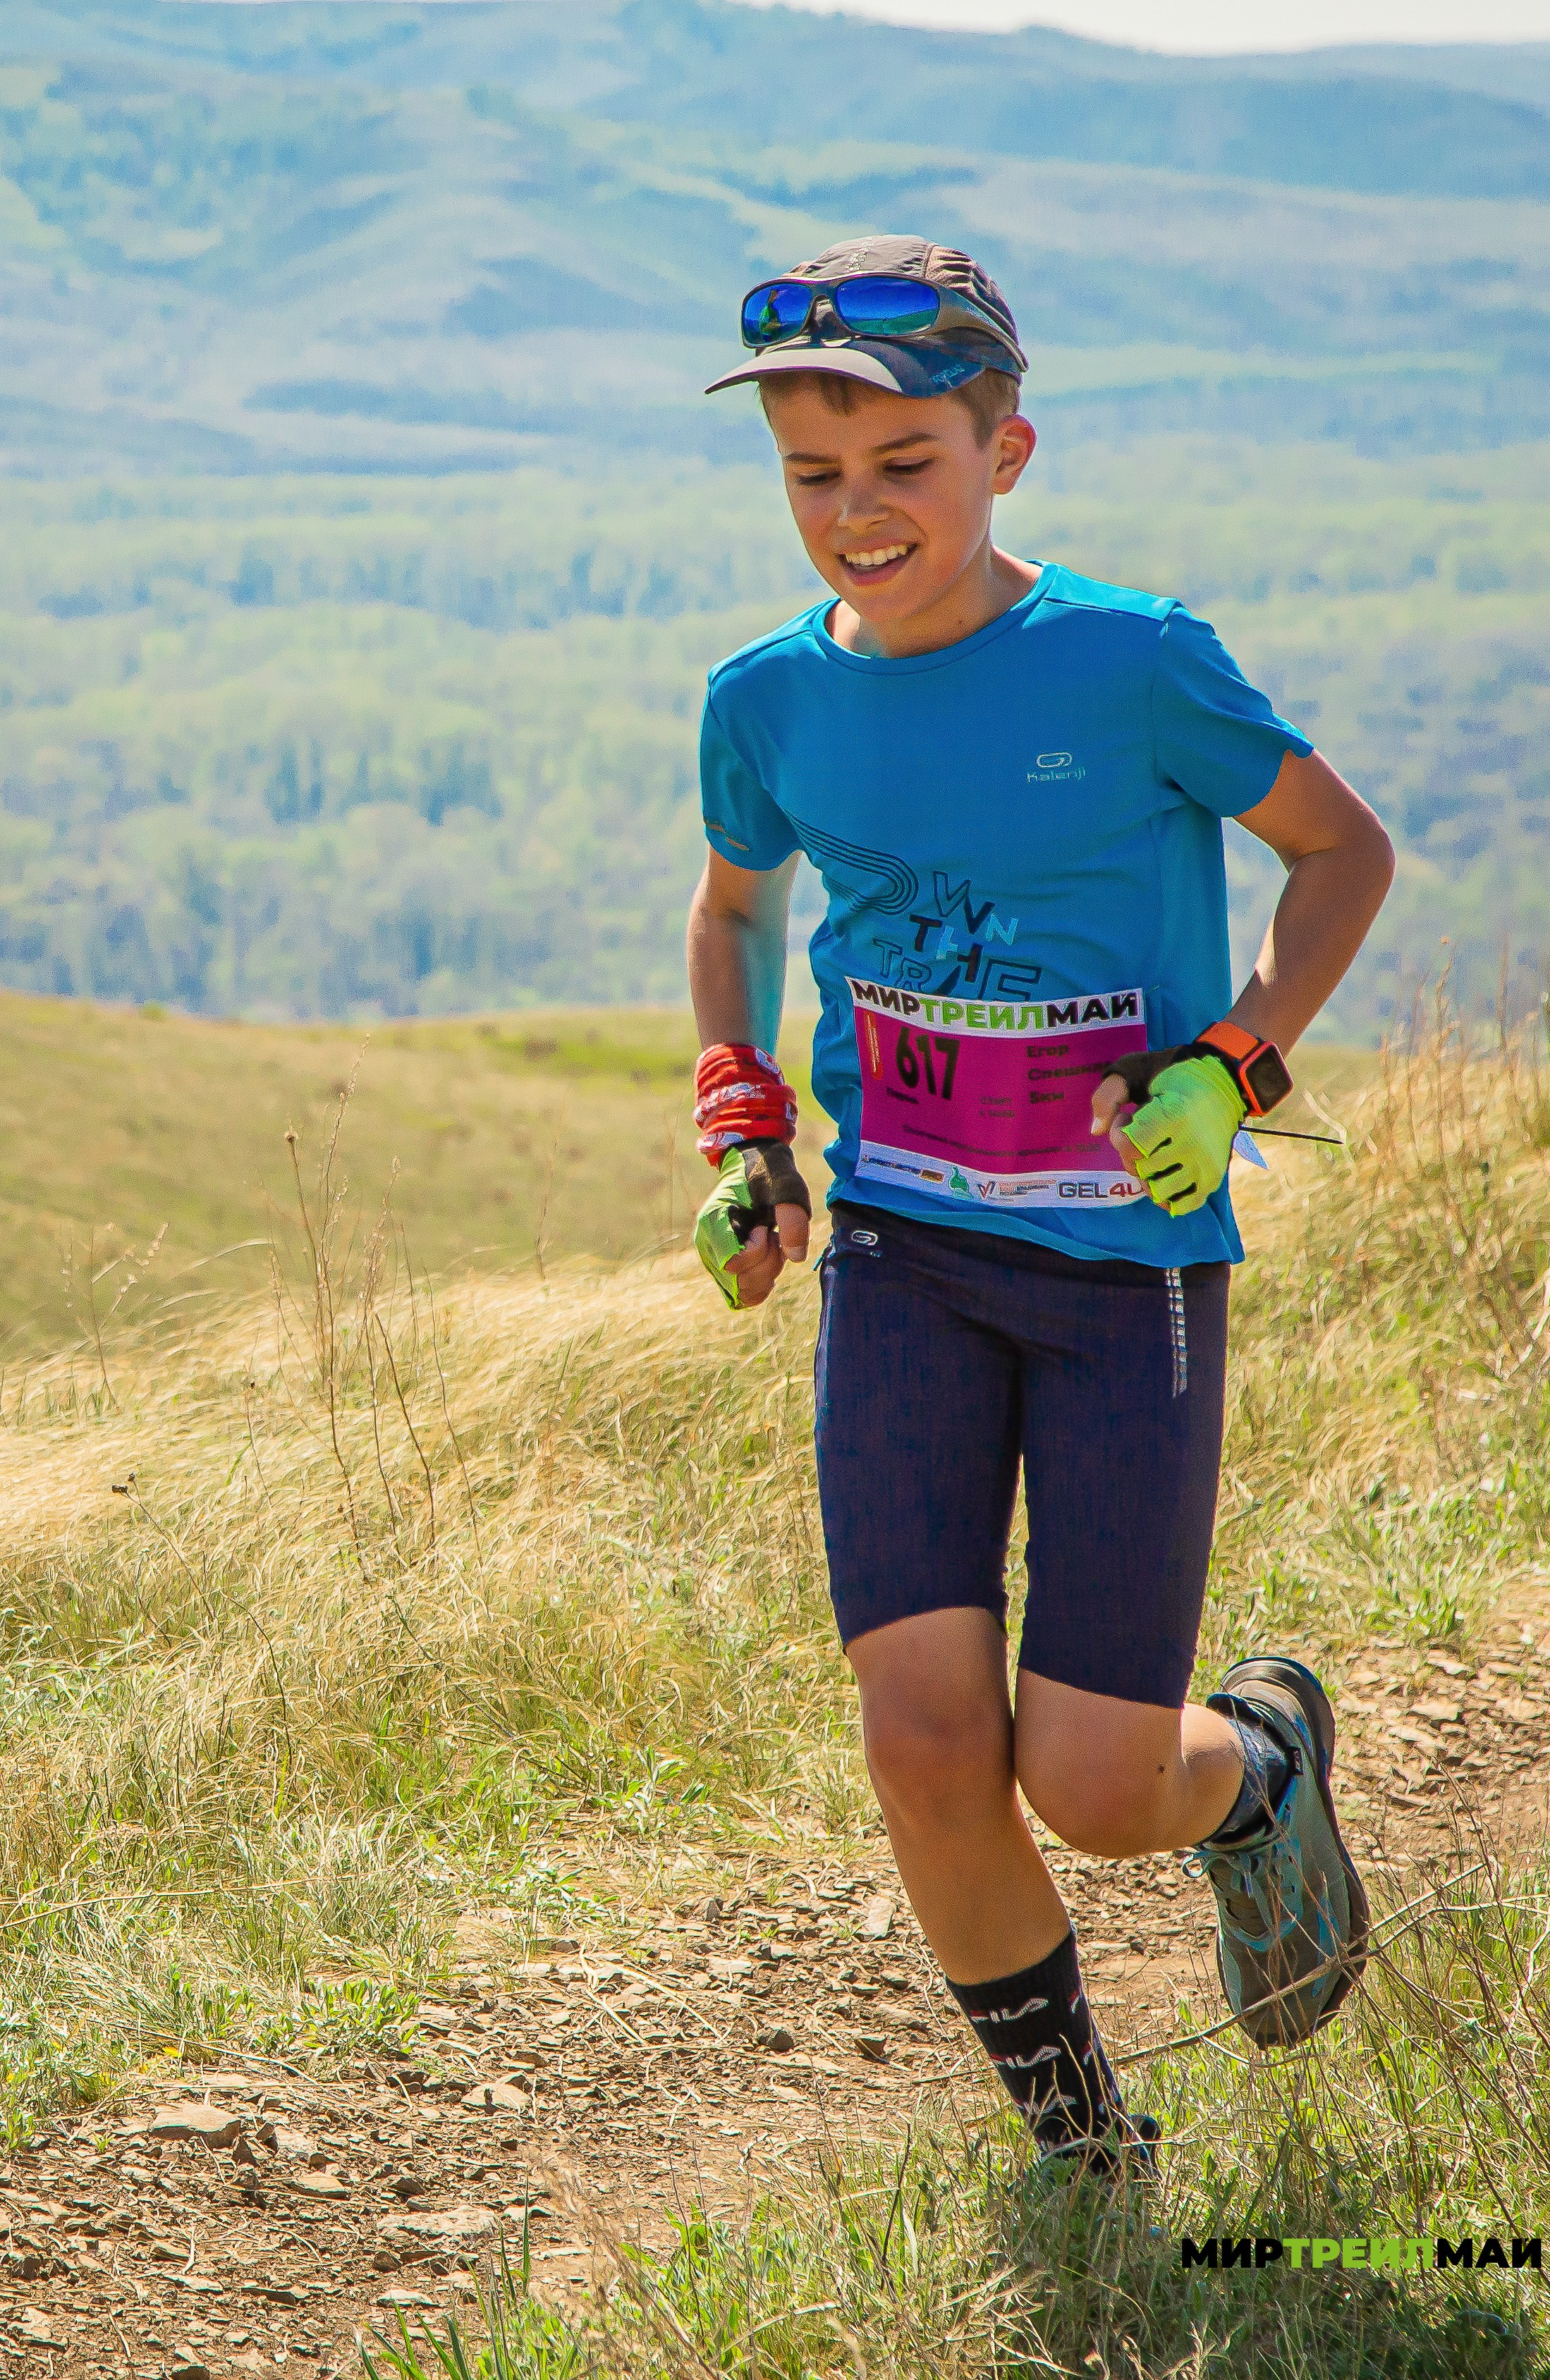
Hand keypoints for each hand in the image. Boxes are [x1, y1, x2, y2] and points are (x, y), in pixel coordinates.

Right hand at [694, 1141, 810, 1308]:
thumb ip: (792, 1219)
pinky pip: (741, 1296)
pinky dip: (760, 1284)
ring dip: (766, 1273)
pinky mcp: (721, 1271)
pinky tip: (768, 1260)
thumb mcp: (786, 1187)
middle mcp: (706, 1245)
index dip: (758, 1252)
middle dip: (767, 1263)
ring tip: (771, 1245)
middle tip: (773, 1235)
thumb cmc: (769, 1175)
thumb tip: (796, 1258)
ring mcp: (711, 1260)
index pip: (733, 1264)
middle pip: (739, 1282)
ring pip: (741, 1293)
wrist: (754, 1169)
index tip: (764, 1227)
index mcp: (712, 1222)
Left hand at [1092, 1054, 1245, 1216]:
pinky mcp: (1212, 1179)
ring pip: (1157, 1191)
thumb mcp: (1135, 1070)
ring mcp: (1204, 1165)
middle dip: (1131, 1153)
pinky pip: (1182, 1205)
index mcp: (1174, 1116)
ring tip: (1154, 1152)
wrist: (1224, 1083)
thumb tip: (1096, 1131)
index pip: (1129, 1147)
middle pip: (1140, 1170)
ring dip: (1147, 1175)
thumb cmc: (1172, 1076)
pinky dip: (1168, 1196)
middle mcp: (1192, 1144)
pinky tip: (1166, 1173)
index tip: (1128, 1117)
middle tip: (1143, 1133)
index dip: (1120, 1133)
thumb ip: (1108, 1094)